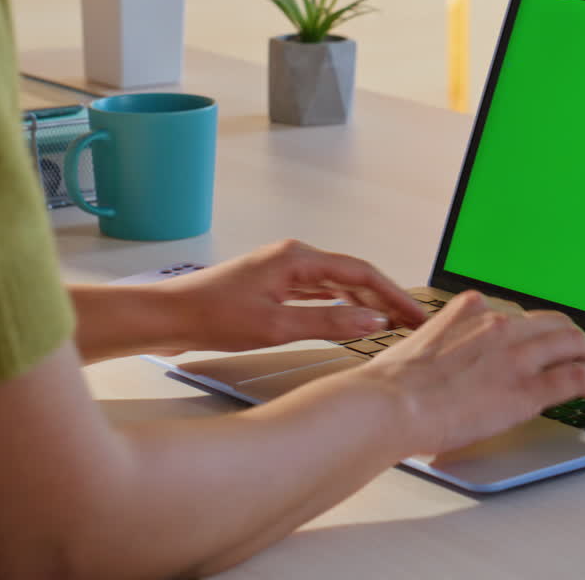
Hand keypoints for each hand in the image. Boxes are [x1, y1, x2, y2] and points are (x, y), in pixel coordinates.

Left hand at [153, 239, 426, 354]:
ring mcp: (282, 272)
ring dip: (365, 304)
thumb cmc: (212, 317)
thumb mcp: (276, 326)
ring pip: (336, 287)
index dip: (394, 295)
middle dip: (385, 300)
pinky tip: (351, 320)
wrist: (166, 318)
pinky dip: (340, 308)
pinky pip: (318, 294)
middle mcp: (294, 259)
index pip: (362, 274)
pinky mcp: (272, 288)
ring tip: (391, 325)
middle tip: (413, 324)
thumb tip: (374, 322)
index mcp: (298, 259)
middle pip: (353, 278)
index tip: (417, 315)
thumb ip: (329, 324)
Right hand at [348, 290, 584, 455]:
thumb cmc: (392, 384)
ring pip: (573, 344)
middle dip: (575, 335)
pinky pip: (578, 378)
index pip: (515, 314)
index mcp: (470, 312)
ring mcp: (517, 356)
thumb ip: (440, 338)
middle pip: (553, 323)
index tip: (542, 337)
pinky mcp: (528, 389)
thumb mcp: (416, 343)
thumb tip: (440, 351)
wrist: (391, 403)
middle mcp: (499, 326)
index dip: (536, 328)